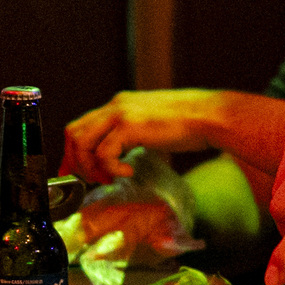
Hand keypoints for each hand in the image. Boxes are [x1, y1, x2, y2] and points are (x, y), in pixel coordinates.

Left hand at [63, 89, 222, 182]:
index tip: (77, 171)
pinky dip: (111, 168)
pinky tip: (128, 172)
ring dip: (91, 167)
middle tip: (88, 179)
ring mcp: (120, 114)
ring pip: (83, 143)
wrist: (210, 116)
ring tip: (109, 178)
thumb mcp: (151, 125)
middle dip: (75, 161)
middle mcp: (115, 106)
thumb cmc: (190, 123)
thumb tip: (121, 154)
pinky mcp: (129, 126)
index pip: (82, 125)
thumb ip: (132, 134)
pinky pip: (104, 153)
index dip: (74, 151)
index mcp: (119, 105)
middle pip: (74, 132)